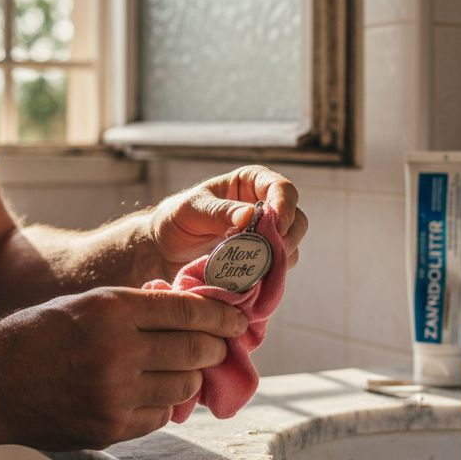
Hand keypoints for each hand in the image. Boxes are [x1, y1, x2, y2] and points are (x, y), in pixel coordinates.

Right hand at [0, 287, 247, 450]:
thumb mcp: (86, 303)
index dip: (222, 314)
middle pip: (196, 350)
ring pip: (184, 386)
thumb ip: (137, 307)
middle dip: (215, 347)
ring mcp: (114, 395)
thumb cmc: (39, 335)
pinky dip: (163, 403)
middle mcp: (117, 351)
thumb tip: (193, 313)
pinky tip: (149, 391)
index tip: (238, 319)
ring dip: (189, 377)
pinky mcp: (110, 428)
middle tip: (217, 346)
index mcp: (112, 310)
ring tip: (180, 369)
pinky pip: (160, 415)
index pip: (189, 310)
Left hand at [148, 165, 307, 278]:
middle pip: (296, 218)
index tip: (278, 226)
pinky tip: (253, 276)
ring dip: (280, 257)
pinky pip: (279, 266)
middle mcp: (264, 206)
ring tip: (257, 266)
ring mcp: (265, 234)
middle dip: (288, 236)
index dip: (285, 206)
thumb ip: (220, 212)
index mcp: (251, 182)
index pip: (282, 188)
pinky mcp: (261, 258)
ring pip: (292, 244)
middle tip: (270, 252)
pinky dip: (271, 273)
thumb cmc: (176, 219)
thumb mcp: (192, 210)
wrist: (164, 249)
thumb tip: (250, 215)